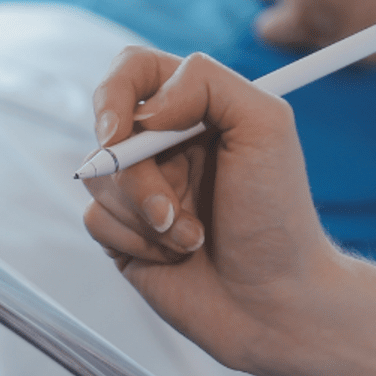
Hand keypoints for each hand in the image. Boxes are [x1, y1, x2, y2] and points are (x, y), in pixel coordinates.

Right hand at [82, 47, 346, 374]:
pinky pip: (97, 221)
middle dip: (136, 174)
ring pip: (99, 179)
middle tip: (169, 209)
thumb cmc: (278, 217)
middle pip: (107, 129)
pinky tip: (177, 257)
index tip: (118, 129)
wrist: (274, 303)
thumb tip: (144, 108)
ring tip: (193, 239)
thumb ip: (207, 82)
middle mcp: (166, 146)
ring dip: (146, 214)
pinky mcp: (125, 235)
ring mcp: (142, 190)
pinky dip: (138, 241)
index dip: (114, 94)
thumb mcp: (266, 126)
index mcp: (198, 110)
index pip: (133, 72)